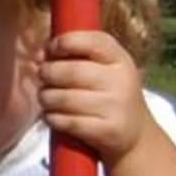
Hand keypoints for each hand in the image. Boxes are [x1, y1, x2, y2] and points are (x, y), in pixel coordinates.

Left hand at [38, 30, 149, 162]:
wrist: (135, 134)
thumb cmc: (109, 94)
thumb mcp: (105, 68)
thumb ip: (77, 55)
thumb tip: (40, 55)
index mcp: (120, 59)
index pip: (91, 41)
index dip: (64, 42)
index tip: (50, 50)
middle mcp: (120, 81)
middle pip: (70, 72)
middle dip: (47, 73)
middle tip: (41, 77)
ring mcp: (115, 107)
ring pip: (63, 98)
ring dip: (46, 97)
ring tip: (45, 98)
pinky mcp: (107, 131)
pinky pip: (67, 121)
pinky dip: (52, 118)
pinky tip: (52, 116)